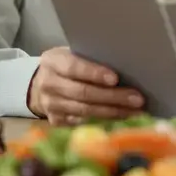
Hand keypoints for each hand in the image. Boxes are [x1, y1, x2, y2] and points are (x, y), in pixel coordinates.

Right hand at [26, 47, 144, 125]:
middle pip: (83, 93)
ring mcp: (51, 105)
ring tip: (136, 110)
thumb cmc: (65, 65)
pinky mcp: (56, 121)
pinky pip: (84, 122)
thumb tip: (124, 63)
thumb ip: (89, 58)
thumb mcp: (70, 54)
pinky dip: (105, 119)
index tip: (115, 79)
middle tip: (137, 99)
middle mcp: (49, 84)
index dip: (94, 73)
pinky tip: (123, 116)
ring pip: (85, 110)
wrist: (38, 85)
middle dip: (112, 97)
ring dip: (113, 111)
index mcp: (52, 61)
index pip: (73, 67)